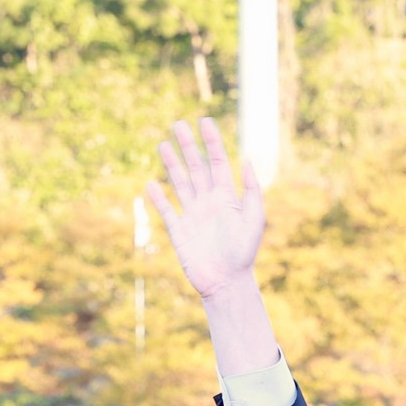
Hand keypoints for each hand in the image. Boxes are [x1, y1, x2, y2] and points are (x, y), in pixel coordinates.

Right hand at [148, 117, 266, 303]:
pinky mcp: (179, 230)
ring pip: (180, 183)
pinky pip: (166, 210)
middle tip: (178, 124)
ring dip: (171, 164)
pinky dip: (157, 198)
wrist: (227, 283)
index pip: (218, 162)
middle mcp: (209, 202)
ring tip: (163, 144)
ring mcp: (192, 214)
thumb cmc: (244, 253)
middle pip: (196, 167)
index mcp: (228, 197)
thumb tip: (248, 160)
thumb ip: (252, 191)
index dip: (212, 142)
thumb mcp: (255, 220)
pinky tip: (150, 184)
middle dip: (188, 146)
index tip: (205, 122)